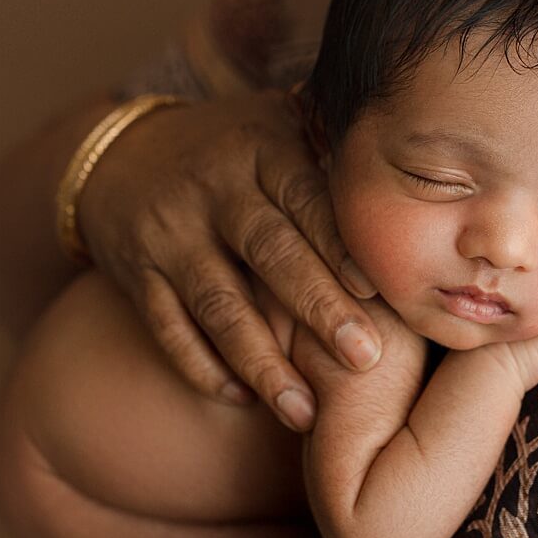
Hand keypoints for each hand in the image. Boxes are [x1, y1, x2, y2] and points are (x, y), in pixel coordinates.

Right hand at [75, 90, 380, 431]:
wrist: (118, 155)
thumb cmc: (228, 147)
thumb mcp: (273, 123)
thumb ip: (331, 141)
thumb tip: (419, 159)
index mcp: (259, 147)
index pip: (305, 197)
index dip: (339, 243)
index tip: (377, 289)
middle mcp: (212, 188)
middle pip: (270, 252)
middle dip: (317, 308)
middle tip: (365, 359)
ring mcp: (170, 234)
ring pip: (219, 303)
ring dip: (263, 362)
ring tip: (304, 414)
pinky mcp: (138, 275)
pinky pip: (169, 329)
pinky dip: (204, 368)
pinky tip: (243, 400)